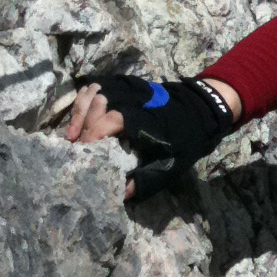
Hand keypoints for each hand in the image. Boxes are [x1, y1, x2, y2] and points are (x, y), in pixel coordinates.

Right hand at [64, 75, 237, 202]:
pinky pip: (102, 84)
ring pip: (94, 91)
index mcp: (138, 119)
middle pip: (94, 106)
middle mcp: (130, 99)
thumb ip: (146, 179)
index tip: (81, 154)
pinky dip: (87, 95)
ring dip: (79, 110)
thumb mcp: (172, 164)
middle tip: (74, 147)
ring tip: (72, 131)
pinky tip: (82, 110)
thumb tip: (120, 193)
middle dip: (80, 126)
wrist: (204, 109)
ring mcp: (129, 87)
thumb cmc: (188, 138)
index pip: (103, 124)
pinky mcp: (129, 83)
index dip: (88, 139)